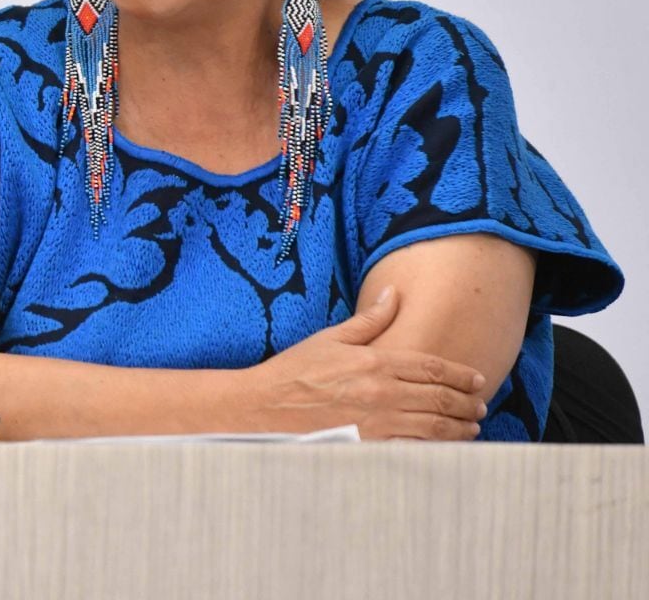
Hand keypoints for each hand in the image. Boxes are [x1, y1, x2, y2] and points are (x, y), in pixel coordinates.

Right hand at [245, 285, 488, 439]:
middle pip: (440, 397)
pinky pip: (415, 449)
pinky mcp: (370, 447)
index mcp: (374, 362)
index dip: (460, 373)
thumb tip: (393, 294)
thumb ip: (369, 320)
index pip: (431, 366)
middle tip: (480, 405)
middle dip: (466, 402)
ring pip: (434, 426)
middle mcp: (381, 392)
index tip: (478, 379)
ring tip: (471, 426)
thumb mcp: (330, 338)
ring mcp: (377, 423)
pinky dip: (437, 448)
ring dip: (459, 426)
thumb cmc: (293, 372)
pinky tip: (446, 447)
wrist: (263, 408)